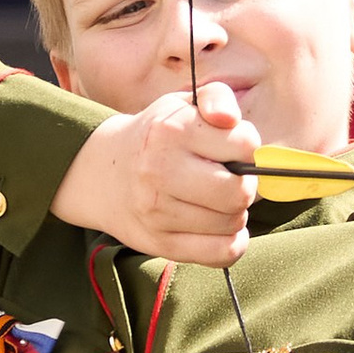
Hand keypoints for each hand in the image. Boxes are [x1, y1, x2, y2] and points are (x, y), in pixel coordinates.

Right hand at [51, 82, 258, 265]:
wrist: (105, 174)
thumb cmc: (159, 137)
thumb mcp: (183, 105)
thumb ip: (217, 98)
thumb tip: (230, 119)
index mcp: (172, 130)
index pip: (244, 145)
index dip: (248, 148)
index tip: (233, 150)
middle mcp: (161, 170)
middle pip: (240, 192)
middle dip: (245, 186)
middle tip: (230, 180)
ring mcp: (159, 210)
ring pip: (233, 223)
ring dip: (235, 213)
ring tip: (216, 201)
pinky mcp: (162, 243)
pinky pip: (221, 254)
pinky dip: (232, 244)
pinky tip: (221, 228)